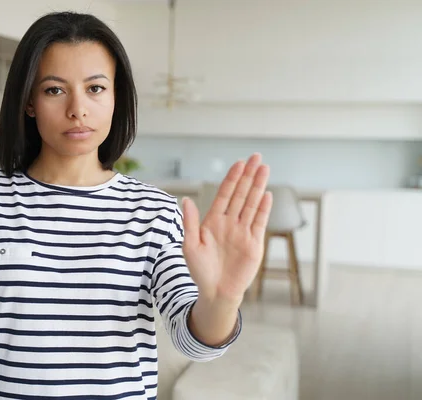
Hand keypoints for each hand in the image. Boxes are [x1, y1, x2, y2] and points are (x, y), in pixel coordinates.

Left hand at [182, 153, 271, 303]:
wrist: (215, 292)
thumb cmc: (200, 270)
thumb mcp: (190, 245)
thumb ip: (190, 222)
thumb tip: (185, 200)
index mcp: (213, 221)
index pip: (224, 194)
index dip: (232, 179)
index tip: (239, 163)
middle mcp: (229, 223)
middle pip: (240, 194)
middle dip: (248, 176)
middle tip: (256, 157)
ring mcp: (243, 232)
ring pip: (251, 204)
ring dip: (258, 187)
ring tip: (264, 169)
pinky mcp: (254, 243)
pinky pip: (259, 222)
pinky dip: (263, 208)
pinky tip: (267, 194)